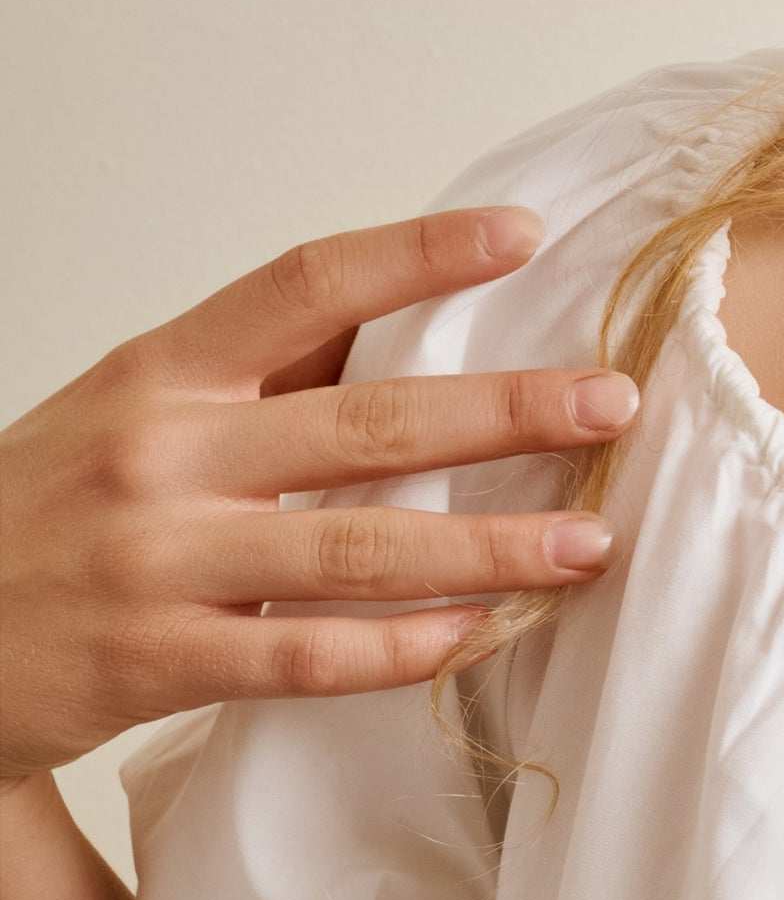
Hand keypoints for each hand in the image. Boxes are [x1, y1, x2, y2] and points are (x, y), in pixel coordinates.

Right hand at [0, 209, 642, 786]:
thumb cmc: (49, 513)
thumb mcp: (131, 412)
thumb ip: (256, 375)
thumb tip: (409, 320)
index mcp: (162, 371)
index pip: (305, 285)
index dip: (418, 254)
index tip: (523, 238)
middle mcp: (162, 453)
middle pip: (365, 419)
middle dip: (505, 410)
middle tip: (611, 402)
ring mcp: (158, 560)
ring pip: (358, 545)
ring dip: (489, 546)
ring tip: (589, 542)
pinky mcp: (157, 661)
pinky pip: (308, 654)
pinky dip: (403, 646)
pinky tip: (479, 634)